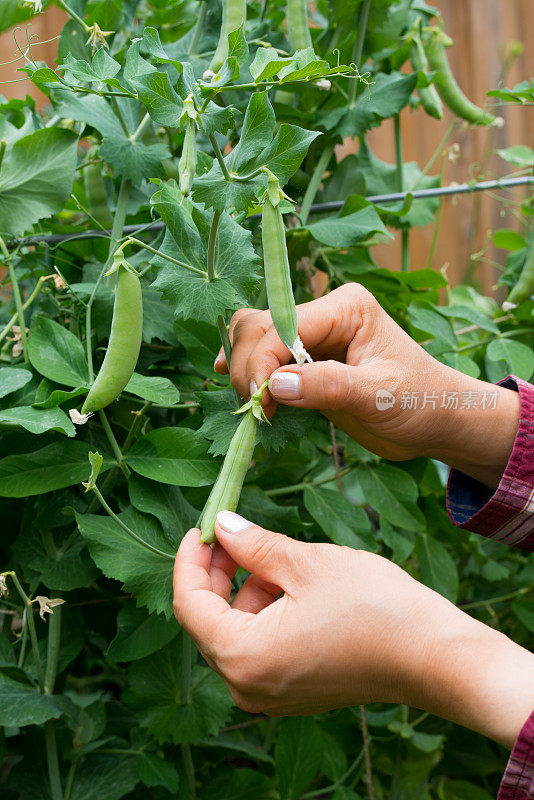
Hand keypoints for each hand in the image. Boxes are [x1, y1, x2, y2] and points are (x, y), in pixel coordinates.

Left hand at [174, 512, 533, 746]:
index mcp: (242, 657)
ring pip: (236, 633)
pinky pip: (260, 649)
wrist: (433, 656)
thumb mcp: (305, 564)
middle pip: (209, 621)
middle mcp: (248, 687)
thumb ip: (253, 545)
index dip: (190, 560)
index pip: (190, 604)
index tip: (202, 527)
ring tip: (273, 554)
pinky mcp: (294, 693)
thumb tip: (221, 526)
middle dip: (218, 573)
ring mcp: (271, 696)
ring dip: (245, 591)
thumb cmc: (372, 607)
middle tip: (233, 532)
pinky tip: (288, 583)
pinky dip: (264, 613)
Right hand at [215, 284, 518, 488]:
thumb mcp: (379, 396)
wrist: (437, 421)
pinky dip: (249, 372)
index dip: (262, 362)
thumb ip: (328, 386)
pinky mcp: (308, 362)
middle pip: (260, 325)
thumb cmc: (421, 402)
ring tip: (250, 405)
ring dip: (243, 367)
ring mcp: (314, 337)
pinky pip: (266, 358)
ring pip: (255, 337)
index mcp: (346, 307)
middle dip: (248, 364)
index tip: (259, 402)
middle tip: (254, 408)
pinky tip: (240, 389)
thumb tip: (274, 385)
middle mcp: (325, 314)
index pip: (284, 327)